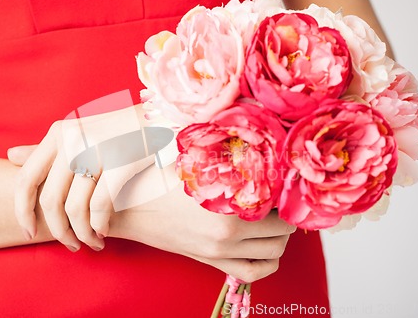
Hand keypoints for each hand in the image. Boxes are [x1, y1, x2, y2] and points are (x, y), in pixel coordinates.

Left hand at [9, 106, 154, 251]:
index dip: (22, 212)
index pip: (26, 179)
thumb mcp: (79, 133)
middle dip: (59, 231)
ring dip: (82, 233)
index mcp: (59, 134)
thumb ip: (47, 148)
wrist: (159, 119)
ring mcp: (98, 149)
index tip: (30, 233)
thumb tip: (10, 156)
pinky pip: (101, 205)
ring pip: (76, 207)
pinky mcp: (122, 160)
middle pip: (51, 200)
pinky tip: (104, 230)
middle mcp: (73, 139)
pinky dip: (99, 224)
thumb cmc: (116, 132)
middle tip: (72, 244)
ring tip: (92, 242)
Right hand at [108, 163, 295, 282]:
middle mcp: (229, 232)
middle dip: (287, 214)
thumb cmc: (159, 181)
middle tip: (280, 201)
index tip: (282, 182)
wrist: (130, 209)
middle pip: (283, 229)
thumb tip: (256, 145)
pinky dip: (268, 263)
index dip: (285, 190)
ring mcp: (220, 251)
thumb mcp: (194, 161)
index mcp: (226, 203)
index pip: (278, 201)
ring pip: (275, 252)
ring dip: (281, 237)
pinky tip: (265, 248)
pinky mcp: (212, 262)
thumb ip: (227, 156)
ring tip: (273, 221)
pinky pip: (253, 273)